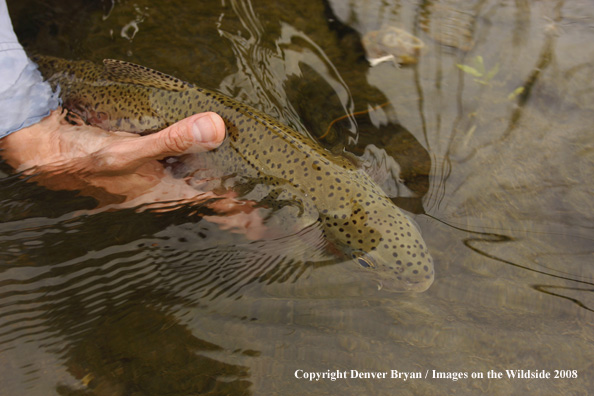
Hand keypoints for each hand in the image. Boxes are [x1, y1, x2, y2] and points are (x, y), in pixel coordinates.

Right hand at [0, 108, 264, 238]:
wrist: (51, 154)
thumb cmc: (87, 159)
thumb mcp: (131, 150)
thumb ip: (173, 139)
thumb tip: (216, 128)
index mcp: (166, 194)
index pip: (214, 206)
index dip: (242, 212)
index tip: (267, 222)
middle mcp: (163, 192)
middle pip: (210, 203)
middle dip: (237, 210)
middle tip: (264, 217)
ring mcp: (155, 182)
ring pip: (196, 190)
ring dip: (220, 193)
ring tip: (246, 195)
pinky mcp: (146, 169)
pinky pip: (181, 174)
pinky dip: (200, 174)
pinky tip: (207, 167)